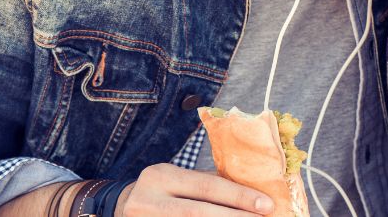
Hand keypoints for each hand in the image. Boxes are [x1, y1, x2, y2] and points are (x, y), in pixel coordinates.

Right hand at [118, 163, 273, 215]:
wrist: (120, 206)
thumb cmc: (162, 190)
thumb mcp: (178, 178)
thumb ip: (207, 182)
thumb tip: (252, 186)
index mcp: (162, 176)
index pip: (206, 186)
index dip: (239, 196)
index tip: (267, 204)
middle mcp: (149, 200)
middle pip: (199, 212)